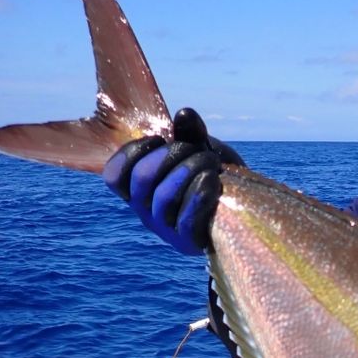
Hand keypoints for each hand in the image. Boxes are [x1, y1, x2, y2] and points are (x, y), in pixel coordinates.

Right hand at [103, 107, 243, 254]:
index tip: (159, 139)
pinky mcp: (188, 243)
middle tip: (197, 149)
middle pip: (143, 180)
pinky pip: (187, 220)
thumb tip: (184, 114)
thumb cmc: (212, 176)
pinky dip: (199, 195)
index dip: (131, 152)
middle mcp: (145, 211)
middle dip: (171, 154)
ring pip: (164, 197)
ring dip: (189, 170)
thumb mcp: (200, 150)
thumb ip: (190, 133)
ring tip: (211, 161)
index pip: (114, 176)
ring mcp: (165, 229)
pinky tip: (213, 179)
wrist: (242, 209)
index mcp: (138, 190)